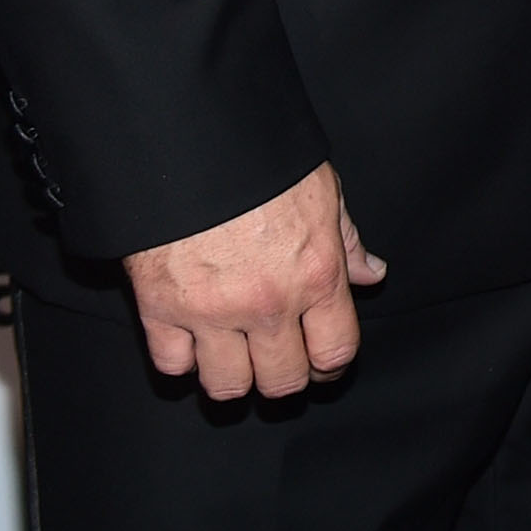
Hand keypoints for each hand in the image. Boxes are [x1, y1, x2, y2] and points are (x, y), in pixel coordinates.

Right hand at [123, 160, 385, 400]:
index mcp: (315, 275)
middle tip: (282, 364)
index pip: (335, 352)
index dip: (332, 367)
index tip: (324, 365)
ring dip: (235, 378)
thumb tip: (371, 274)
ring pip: (227, 386)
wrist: (189, 144)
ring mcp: (211, 312)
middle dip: (286, 379)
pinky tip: (193, 342)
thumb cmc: (261, 161)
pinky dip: (182, 361)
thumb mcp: (323, 191)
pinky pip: (172, 365)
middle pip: (283, 382)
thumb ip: (347, 241)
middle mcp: (267, 304)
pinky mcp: (159, 310)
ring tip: (238, 359)